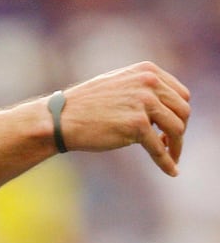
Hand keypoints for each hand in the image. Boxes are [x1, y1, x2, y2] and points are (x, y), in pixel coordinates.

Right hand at [57, 61, 190, 175]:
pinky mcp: (137, 125)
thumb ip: (140, 90)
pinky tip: (172, 171)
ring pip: (176, 128)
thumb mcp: (117, 86)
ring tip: (172, 158)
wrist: (61, 119)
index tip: (171, 129)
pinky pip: (159, 147)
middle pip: (183, 110)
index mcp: (147, 71)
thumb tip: (160, 108)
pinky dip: (167, 161)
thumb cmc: (84, 106)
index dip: (179, 114)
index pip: (180, 93)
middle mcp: (149, 83)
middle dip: (180, 130)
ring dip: (176, 146)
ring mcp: (144, 103)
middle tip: (172, 146)